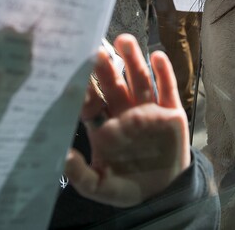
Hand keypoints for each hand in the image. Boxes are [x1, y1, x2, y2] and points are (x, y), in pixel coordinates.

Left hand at [65, 34, 189, 206]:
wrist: (162, 194)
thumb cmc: (126, 187)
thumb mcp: (99, 187)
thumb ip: (80, 175)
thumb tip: (64, 157)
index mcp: (104, 126)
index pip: (92, 102)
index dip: (85, 87)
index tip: (75, 71)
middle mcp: (124, 112)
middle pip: (114, 84)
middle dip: (105, 67)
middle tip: (96, 50)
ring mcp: (148, 110)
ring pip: (138, 80)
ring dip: (133, 60)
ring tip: (124, 41)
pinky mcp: (171, 113)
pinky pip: (167, 88)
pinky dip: (163, 72)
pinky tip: (157, 56)